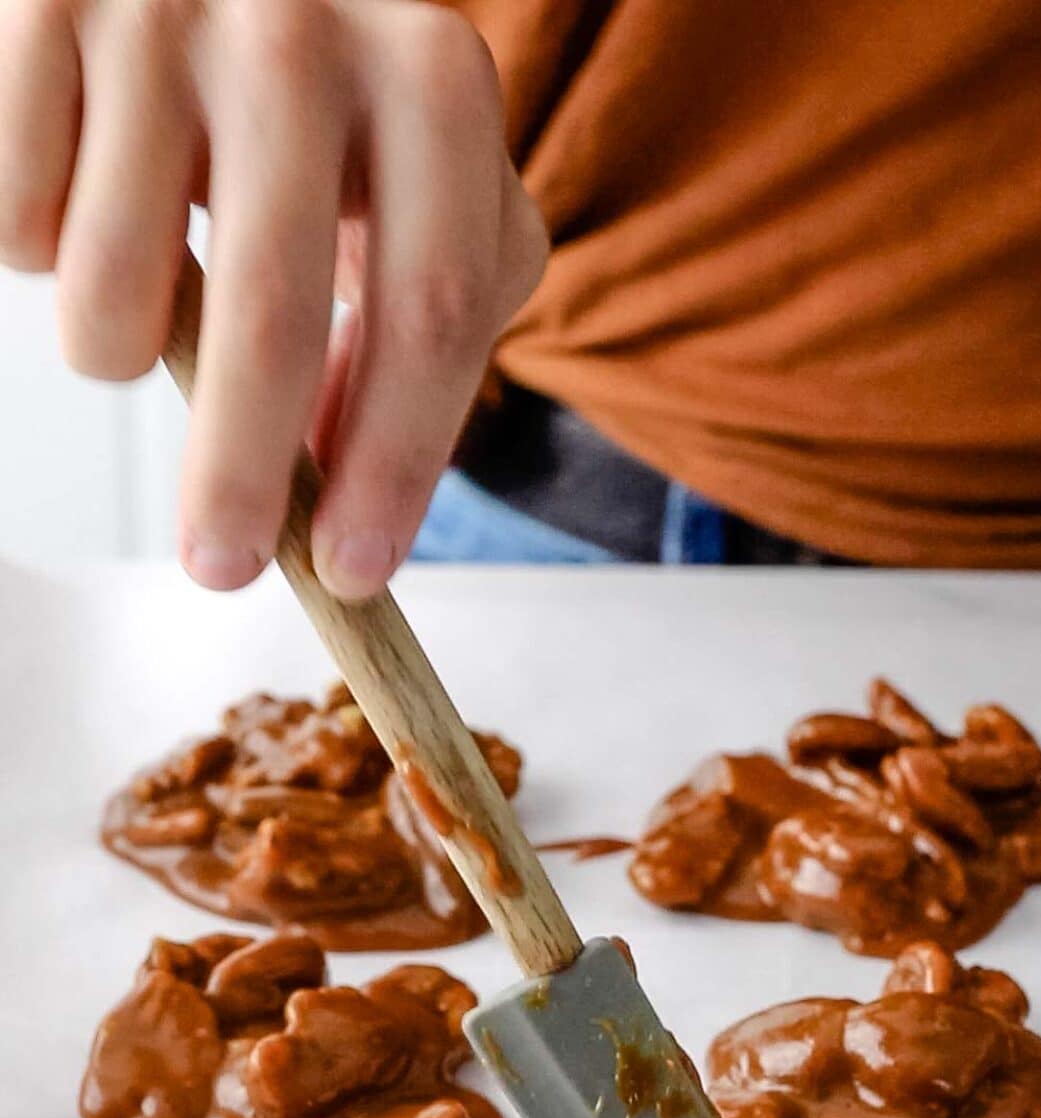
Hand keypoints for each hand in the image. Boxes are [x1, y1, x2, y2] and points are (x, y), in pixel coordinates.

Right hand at [0, 0, 547, 594]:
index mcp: (431, 82)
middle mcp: (307, 26)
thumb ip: (416, 324)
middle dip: (244, 476)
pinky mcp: (41, 4)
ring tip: (136, 283)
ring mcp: (164, 4)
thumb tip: (347, 503)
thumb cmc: (313, 94)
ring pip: (113, 288)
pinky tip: (80, 186)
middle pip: (276, 316)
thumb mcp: (410, 181)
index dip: (395, 462)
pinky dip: (36, 249)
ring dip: (114, 344)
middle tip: (221, 566)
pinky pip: (17, 223)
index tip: (351, 572)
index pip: (433, 309)